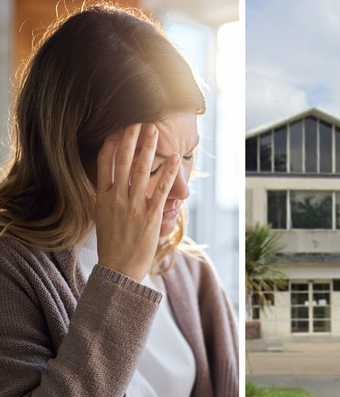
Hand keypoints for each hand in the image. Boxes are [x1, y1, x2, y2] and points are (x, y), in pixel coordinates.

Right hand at [94, 123, 179, 280]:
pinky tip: (174, 158)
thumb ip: (108, 197)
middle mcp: (115, 198)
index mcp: (101, 197)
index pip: (104, 164)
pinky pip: (161, 188)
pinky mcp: (150, 215)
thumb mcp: (103, 216)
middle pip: (122, 161)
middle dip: (130, 139)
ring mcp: (132, 206)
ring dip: (148, 148)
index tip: (117, 128)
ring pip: (140, 170)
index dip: (111, 144)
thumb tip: (112, 182)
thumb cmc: (113, 243)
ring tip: (154, 130)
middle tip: (138, 120)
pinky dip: (168, 171)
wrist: (119, 268)